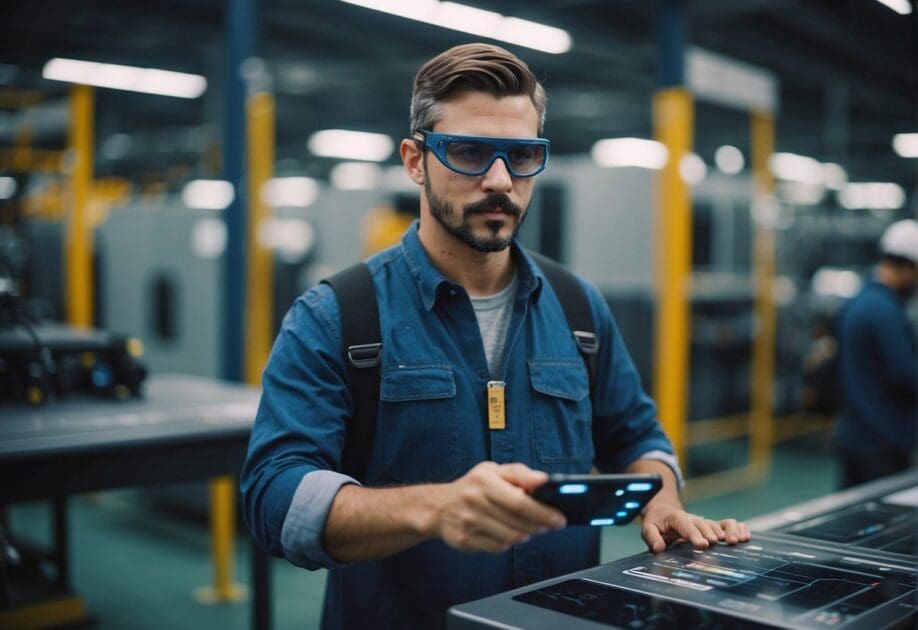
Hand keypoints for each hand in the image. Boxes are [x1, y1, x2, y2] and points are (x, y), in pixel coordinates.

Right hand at [432, 462, 565, 553]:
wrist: (438, 506)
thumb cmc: (472, 487)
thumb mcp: (493, 470)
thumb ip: (519, 473)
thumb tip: (543, 480)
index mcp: (484, 481)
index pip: (520, 501)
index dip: (543, 512)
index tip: (559, 518)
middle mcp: (474, 502)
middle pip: (518, 522)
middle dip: (540, 526)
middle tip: (550, 524)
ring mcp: (468, 523)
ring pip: (510, 538)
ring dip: (526, 535)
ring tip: (530, 528)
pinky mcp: (465, 541)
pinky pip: (497, 548)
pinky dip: (509, 543)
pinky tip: (510, 534)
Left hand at [640, 501, 749, 552]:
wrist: (665, 512)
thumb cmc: (657, 522)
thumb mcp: (648, 528)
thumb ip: (652, 538)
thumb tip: (659, 548)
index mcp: (676, 518)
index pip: (685, 524)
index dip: (694, 534)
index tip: (702, 545)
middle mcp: (694, 519)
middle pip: (705, 525)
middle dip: (712, 534)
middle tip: (719, 544)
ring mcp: (705, 522)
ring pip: (720, 523)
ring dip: (729, 531)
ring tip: (735, 541)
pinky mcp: (714, 526)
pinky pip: (729, 524)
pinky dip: (738, 528)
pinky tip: (745, 537)